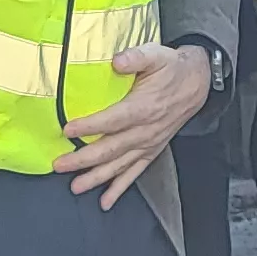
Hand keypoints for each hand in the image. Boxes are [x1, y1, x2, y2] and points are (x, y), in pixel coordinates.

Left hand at [51, 43, 213, 209]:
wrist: (196, 83)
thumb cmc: (172, 69)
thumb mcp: (156, 54)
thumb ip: (136, 57)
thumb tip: (117, 61)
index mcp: (143, 107)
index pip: (112, 120)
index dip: (90, 126)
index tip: (67, 130)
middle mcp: (145, 130)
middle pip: (110, 149)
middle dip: (83, 160)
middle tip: (60, 165)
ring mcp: (148, 144)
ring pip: (119, 166)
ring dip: (96, 178)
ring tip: (76, 187)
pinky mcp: (151, 151)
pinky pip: (134, 173)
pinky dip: (119, 188)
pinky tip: (105, 201)